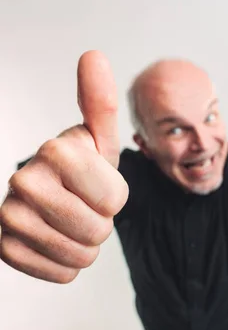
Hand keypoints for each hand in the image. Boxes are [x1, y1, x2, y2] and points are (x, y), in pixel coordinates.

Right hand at [0, 51, 128, 282]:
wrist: (47, 198)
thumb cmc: (81, 169)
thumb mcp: (99, 140)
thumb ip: (100, 104)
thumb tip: (93, 55)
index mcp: (56, 149)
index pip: (115, 201)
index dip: (114, 198)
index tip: (96, 183)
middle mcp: (24, 178)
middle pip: (98, 232)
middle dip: (101, 225)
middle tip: (84, 206)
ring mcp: (10, 215)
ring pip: (80, 258)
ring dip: (86, 247)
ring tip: (71, 223)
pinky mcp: (4, 247)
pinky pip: (60, 274)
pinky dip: (66, 265)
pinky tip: (55, 241)